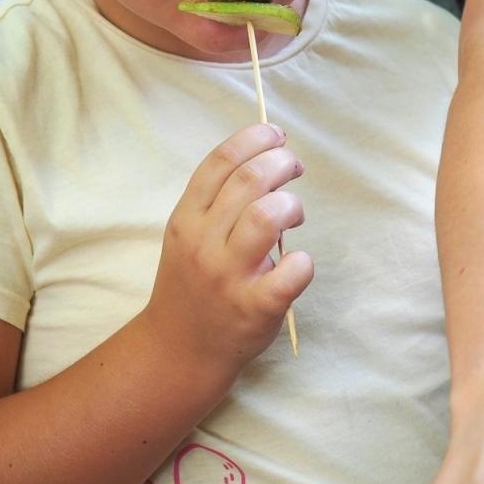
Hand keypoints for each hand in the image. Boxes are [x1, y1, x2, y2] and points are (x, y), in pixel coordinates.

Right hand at [143, 123, 313, 367]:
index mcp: (186, 218)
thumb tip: (265, 158)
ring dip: (291, 205)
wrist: (180, 348)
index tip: (276, 135)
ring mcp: (228, 276)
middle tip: (294, 168)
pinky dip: (304, 263)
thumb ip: (217, 201)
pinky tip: (299, 263)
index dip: (254, 138)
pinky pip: (290, 274)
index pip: (220, 161)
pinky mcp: (256, 307)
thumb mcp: (187, 235)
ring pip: (266, 217)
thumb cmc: (192, 283)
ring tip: (294, 214)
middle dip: (282, 162)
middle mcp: (204, 243)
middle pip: (249, 180)